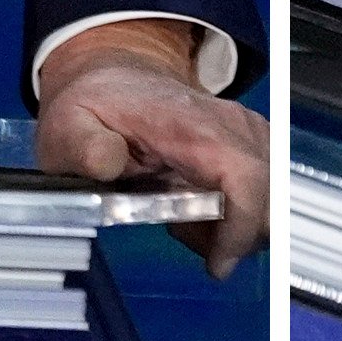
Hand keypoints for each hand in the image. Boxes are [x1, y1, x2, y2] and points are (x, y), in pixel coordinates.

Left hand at [34, 19, 267, 278]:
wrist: (116, 78)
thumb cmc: (98, 105)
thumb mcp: (69, 125)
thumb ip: (84, 147)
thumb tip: (107, 162)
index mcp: (191, 124)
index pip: (245, 177)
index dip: (241, 227)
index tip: (216, 262)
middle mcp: (229, 125)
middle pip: (272, 196)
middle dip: (236, 234)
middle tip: (183, 232)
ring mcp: (244, 133)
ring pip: (271, 200)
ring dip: (232, 226)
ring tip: (179, 216)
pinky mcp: (248, 144)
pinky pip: (262, 194)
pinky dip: (233, 216)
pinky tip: (192, 208)